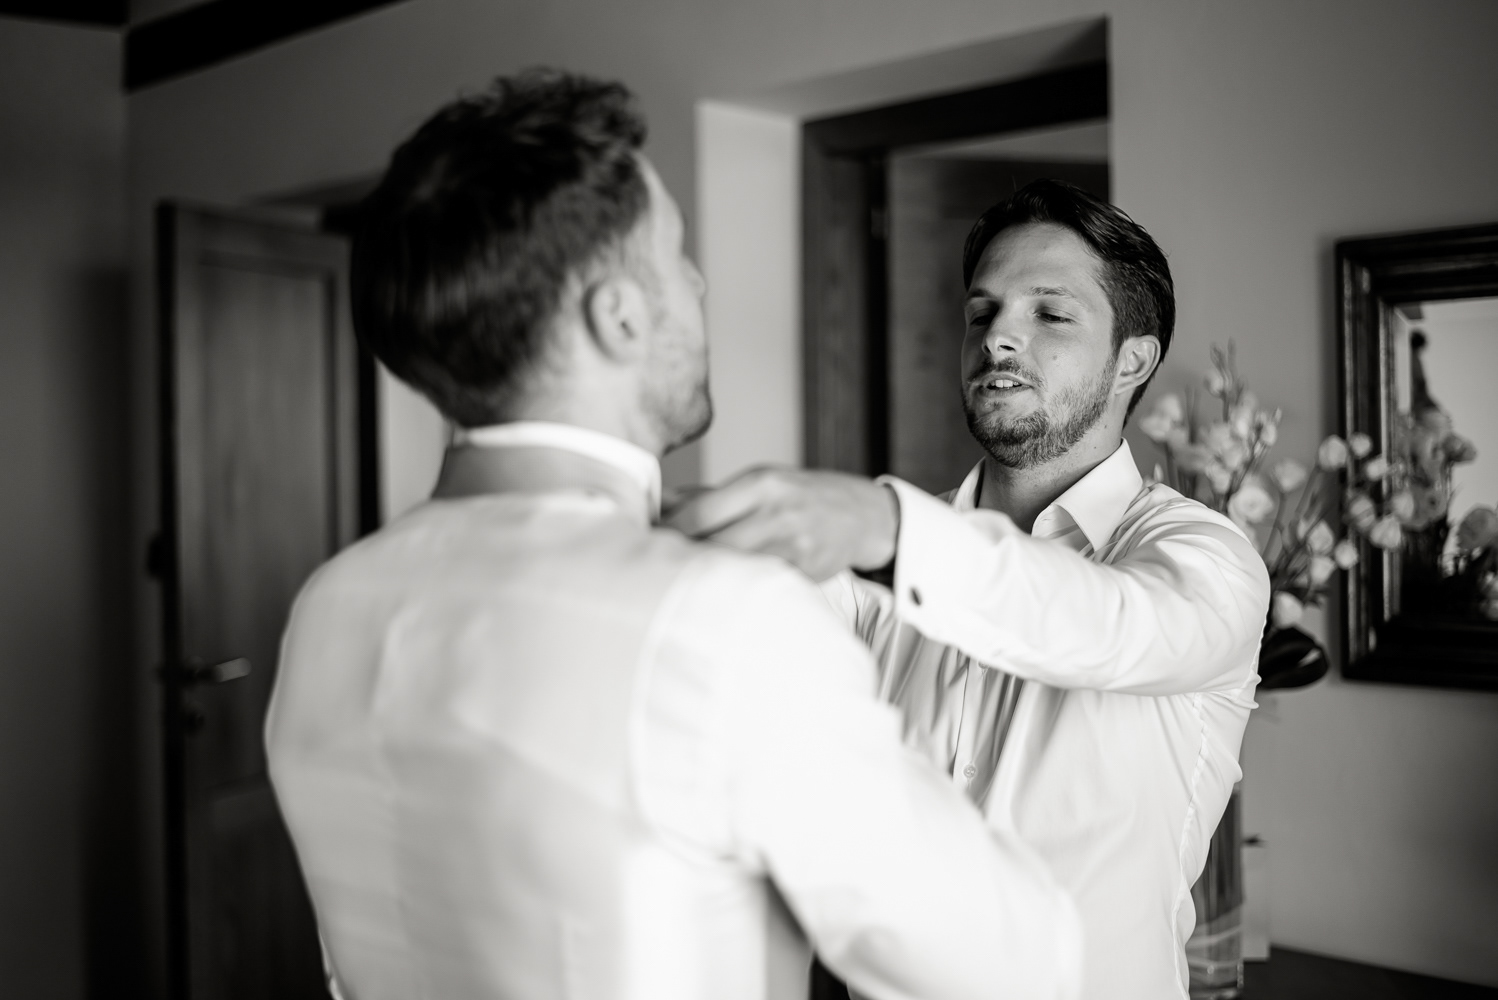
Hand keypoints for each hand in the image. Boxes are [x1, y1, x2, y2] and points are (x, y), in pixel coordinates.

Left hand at [664, 466, 897, 581]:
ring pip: (732, 568)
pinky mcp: (803, 573)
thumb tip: (656, 506)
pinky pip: (758, 585)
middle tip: (654, 572)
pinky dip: (735, 590)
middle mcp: (776, 512)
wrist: (863, 516)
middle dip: (679, 560)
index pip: (697, 512)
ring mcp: (792, 545)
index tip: (644, 543)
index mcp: (760, 484)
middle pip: (710, 544)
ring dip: (703, 578)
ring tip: (680, 586)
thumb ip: (709, 496)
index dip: (665, 532)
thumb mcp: (759, 482)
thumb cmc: (801, 498)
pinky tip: (718, 595)